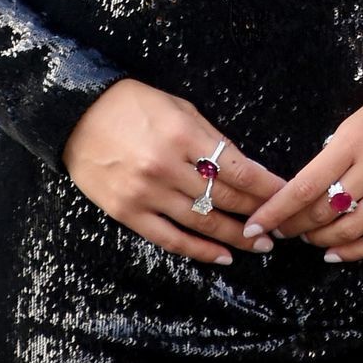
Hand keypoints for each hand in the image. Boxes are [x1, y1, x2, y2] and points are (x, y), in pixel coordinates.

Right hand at [62, 77, 288, 266]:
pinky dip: (199, 251)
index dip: (266, 187)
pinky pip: (170, 239)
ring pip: (202, 223)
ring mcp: (145, 193)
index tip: (287, 195)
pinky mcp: (127, 212)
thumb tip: (244, 169)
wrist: (76, 114)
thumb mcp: (178, 109)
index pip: (237, 169)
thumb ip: (210, 139)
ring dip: (236, 236)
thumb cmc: (132, 105)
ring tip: (261, 244)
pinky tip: (223, 257)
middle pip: (223, 198)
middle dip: (257, 213)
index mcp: (183, 135)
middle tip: (281, 225)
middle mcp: (166, 167)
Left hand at [239, 75, 362, 261]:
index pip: (304, 185)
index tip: (256, 223)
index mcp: (352, 139)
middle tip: (282, 231)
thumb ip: (338, 149)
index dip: (276, 210)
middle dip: (295, 226)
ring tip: (310, 240)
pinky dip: (356, 252)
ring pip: (349, 230)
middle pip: (322, 211)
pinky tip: (338, 254)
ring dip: (322, 240)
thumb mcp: (362, 117)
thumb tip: (311, 183)